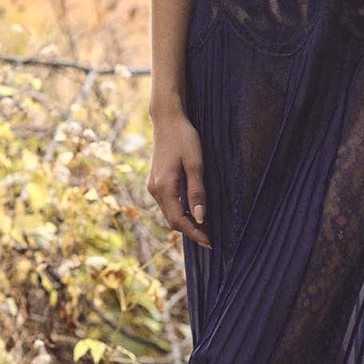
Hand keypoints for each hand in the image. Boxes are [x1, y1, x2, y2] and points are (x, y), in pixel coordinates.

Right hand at [147, 111, 210, 248]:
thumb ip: (197, 192)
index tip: (210, 242)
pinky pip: (167, 204)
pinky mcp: (155, 182)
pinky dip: (180, 212)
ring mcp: (153, 186)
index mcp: (164, 187)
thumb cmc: (184, 138)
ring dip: (185, 222)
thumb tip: (201, 219)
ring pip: (169, 213)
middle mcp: (154, 190)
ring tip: (205, 228)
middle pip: (172, 220)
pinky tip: (193, 212)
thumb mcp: (195, 164)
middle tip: (211, 238)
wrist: (167, 120)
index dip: (195, 233)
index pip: (179, 220)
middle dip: (191, 231)